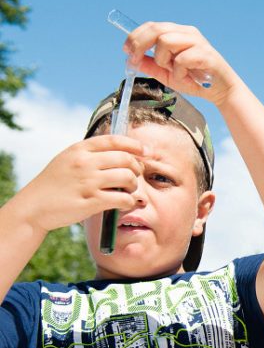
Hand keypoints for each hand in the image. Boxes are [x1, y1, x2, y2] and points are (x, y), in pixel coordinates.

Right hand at [15, 135, 144, 232]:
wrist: (33, 207)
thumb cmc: (54, 184)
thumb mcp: (67, 160)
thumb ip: (90, 154)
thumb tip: (123, 153)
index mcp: (79, 149)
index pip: (114, 140)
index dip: (135, 145)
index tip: (146, 151)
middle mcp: (84, 162)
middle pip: (126, 159)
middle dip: (137, 167)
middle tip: (136, 176)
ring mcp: (88, 182)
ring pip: (128, 177)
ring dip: (134, 185)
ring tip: (128, 190)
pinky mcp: (91, 201)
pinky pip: (123, 198)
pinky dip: (129, 202)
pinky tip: (126, 203)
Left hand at [122, 22, 241, 105]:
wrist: (221, 91)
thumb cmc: (195, 80)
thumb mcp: (167, 74)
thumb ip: (150, 66)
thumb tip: (131, 60)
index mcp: (178, 33)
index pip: (152, 26)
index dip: (135, 36)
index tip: (126, 50)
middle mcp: (187, 33)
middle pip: (156, 29)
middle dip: (139, 44)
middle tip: (134, 59)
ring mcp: (198, 42)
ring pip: (166, 41)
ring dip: (163, 59)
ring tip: (173, 71)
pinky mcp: (206, 54)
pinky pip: (181, 59)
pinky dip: (179, 71)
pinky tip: (186, 77)